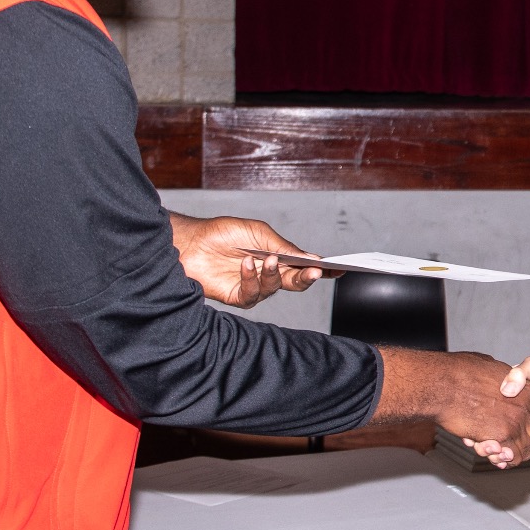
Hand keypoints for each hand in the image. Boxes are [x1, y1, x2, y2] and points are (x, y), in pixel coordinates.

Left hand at [168, 213, 325, 307]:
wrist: (190, 242)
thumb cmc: (222, 233)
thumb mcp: (258, 233)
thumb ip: (284, 247)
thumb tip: (311, 258)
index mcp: (276, 257)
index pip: (303, 266)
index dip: (321, 270)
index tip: (339, 270)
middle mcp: (267, 274)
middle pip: (295, 282)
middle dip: (306, 277)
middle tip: (313, 271)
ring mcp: (253, 287)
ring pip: (274, 288)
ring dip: (272, 273)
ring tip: (265, 259)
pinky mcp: (237, 296)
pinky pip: (252, 294)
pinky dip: (251, 278)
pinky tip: (246, 264)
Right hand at [372, 347, 529, 467]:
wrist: (442, 383)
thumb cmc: (460, 372)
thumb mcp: (492, 367)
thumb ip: (505, 378)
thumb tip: (505, 380)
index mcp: (528, 389)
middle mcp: (525, 407)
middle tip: (516, 444)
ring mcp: (514, 423)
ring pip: (527, 451)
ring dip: (514, 454)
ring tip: (500, 451)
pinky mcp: (499, 436)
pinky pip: (510, 457)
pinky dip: (502, 459)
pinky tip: (490, 451)